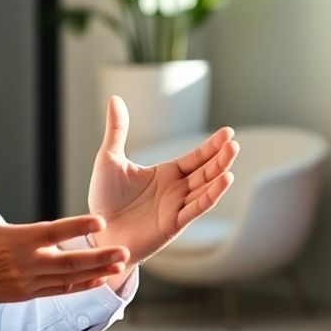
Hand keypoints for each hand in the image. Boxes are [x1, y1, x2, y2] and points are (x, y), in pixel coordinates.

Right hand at [0, 152, 131, 313]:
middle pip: (68, 262)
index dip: (76, 228)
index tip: (99, 221)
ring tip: (121, 264)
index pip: (51, 233)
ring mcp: (27, 282)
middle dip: (99, 257)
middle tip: (125, 251)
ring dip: (96, 271)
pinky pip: (60, 290)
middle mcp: (24, 264)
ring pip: (68, 278)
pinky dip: (81, 286)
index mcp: (12, 241)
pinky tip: (101, 279)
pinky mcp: (28, 293)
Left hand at [87, 96, 237, 276]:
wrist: (97, 231)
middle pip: (206, 171)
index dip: (212, 146)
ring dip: (219, 173)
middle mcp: (177, 190)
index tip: (228, 132)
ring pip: (205, 188)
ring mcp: (177, 207)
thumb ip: (117, 130)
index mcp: (167, 174)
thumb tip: (115, 98)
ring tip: (232, 155)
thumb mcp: (109, 158)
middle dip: (220, 157)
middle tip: (233, 142)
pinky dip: (211, 195)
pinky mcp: (173, 224)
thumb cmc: (104, 199)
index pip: (196, 157)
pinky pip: (196, 208)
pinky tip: (224, 181)